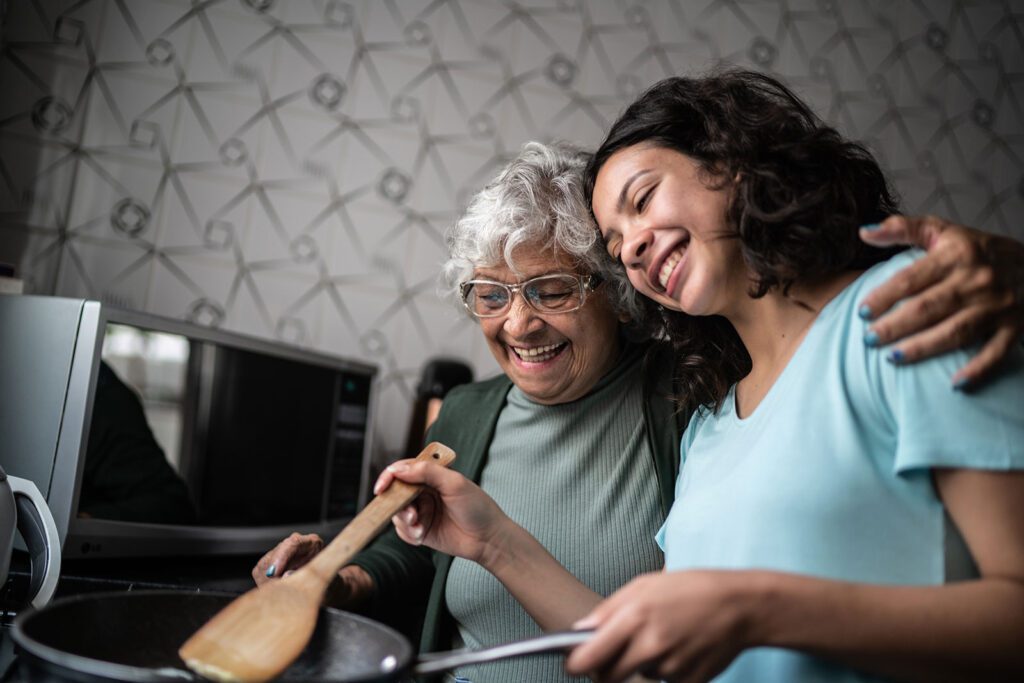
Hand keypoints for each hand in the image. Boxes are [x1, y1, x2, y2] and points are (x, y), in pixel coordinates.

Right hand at [252, 532, 371, 607]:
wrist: (327, 590)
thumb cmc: (330, 586)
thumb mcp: (326, 584)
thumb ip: (309, 578)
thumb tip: (286, 576)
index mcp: (312, 543)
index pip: (293, 543)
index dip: (281, 557)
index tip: (274, 572)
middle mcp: (296, 545)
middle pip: (276, 553)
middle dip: (273, 573)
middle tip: (279, 590)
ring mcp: (283, 553)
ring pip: (265, 563)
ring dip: (268, 580)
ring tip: (282, 592)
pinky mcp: (272, 563)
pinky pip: (260, 572)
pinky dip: (264, 583)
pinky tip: (276, 590)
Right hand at [374, 459, 512, 566]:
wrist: (488, 539)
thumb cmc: (477, 507)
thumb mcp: (455, 483)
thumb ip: (427, 472)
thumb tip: (399, 469)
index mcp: (432, 475)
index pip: (403, 470)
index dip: (389, 477)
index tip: (381, 488)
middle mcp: (424, 492)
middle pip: (395, 493)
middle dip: (398, 505)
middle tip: (411, 515)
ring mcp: (422, 511)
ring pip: (397, 514)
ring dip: (405, 521)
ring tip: (420, 527)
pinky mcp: (421, 530)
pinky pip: (402, 531)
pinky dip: (409, 534)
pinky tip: (422, 536)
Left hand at [565, 571, 752, 682]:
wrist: (741, 606)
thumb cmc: (691, 589)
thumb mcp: (645, 585)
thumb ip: (608, 610)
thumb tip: (580, 630)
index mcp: (635, 617)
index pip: (590, 657)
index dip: (576, 665)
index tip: (573, 665)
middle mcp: (650, 646)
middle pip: (609, 676)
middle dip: (606, 669)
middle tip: (614, 653)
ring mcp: (670, 667)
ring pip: (640, 674)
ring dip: (643, 662)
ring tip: (664, 635)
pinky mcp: (689, 682)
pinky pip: (666, 680)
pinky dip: (668, 667)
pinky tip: (682, 646)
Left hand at [859, 215, 1023, 386]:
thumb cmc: (980, 250)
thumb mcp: (944, 231)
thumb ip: (903, 229)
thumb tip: (864, 233)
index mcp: (956, 255)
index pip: (911, 278)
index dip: (884, 296)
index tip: (861, 312)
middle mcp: (977, 280)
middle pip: (928, 308)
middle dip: (895, 326)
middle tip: (868, 339)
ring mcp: (997, 306)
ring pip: (955, 331)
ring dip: (923, 347)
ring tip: (892, 358)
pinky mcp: (1015, 327)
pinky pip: (995, 352)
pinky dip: (978, 369)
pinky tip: (954, 384)